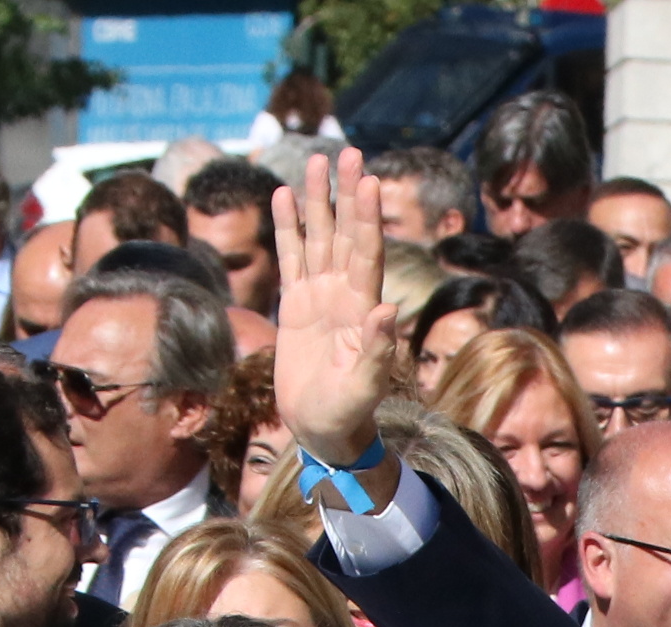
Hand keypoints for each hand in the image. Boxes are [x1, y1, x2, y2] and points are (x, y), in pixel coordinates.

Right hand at [268, 150, 391, 476]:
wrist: (323, 430)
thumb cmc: (347, 415)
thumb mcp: (363, 387)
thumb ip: (376, 350)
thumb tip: (387, 310)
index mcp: (362, 309)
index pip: (365, 253)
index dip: (366, 217)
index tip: (368, 180)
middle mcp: (343, 294)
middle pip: (346, 233)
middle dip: (346, 194)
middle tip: (348, 152)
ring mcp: (320, 296)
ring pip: (318, 237)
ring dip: (318, 200)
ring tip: (316, 160)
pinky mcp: (296, 305)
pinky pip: (292, 257)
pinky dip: (288, 227)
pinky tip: (283, 196)